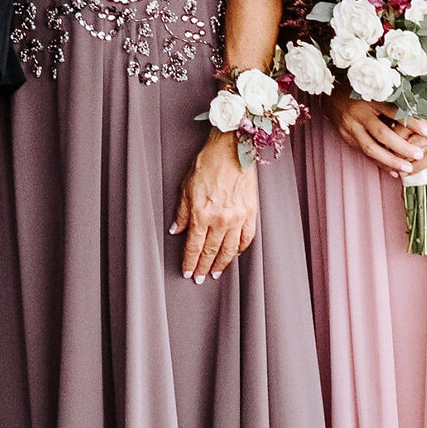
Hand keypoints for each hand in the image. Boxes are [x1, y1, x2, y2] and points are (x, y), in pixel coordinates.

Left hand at [171, 132, 258, 281]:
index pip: (194, 246)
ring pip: (229, 250)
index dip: (190, 262)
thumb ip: (181, 213)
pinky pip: (246, 238)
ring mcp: (238, 218)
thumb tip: (176, 230)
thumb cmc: (207, 163)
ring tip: (215, 273)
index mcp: (201, 214)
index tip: (187, 273)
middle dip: (204, 268)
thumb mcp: (186, 187)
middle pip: (210, 252)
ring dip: (221, 264)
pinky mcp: (251, 213)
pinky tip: (235, 254)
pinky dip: (240, 249)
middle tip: (200, 279)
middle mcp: (220, 220)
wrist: (232, 149)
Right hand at [330, 90, 426, 179]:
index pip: (393, 111)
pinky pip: (364, 153)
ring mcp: (350, 127)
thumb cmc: (358, 89)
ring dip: (390, 161)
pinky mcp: (345, 136)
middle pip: (382, 133)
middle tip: (419, 155)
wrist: (329, 92)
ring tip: (407, 169)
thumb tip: (420, 116)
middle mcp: (359, 113)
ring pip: (371, 148)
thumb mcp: (376, 90)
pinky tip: (392, 171)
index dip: (411, 122)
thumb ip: (393, 102)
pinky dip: (379, 163)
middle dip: (402, 147)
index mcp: (370, 98)